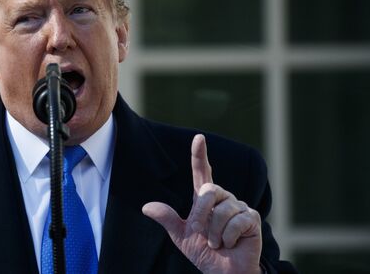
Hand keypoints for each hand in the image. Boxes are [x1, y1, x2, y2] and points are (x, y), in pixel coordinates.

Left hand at [142, 134, 261, 273]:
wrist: (224, 273)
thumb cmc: (205, 253)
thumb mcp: (181, 236)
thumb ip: (167, 218)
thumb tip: (146, 207)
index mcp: (205, 200)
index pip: (202, 173)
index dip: (199, 155)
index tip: (198, 138)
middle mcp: (223, 198)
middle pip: (208, 190)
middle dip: (200, 213)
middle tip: (200, 233)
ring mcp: (239, 207)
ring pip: (222, 210)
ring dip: (214, 233)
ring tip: (217, 243)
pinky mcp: (252, 218)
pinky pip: (236, 222)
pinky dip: (228, 238)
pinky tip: (231, 244)